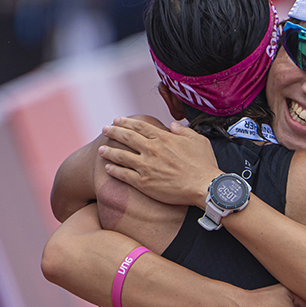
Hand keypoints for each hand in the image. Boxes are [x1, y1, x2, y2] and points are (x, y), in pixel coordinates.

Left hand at [99, 117, 216, 207]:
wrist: (203, 186)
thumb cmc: (203, 163)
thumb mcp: (198, 140)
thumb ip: (183, 130)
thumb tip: (172, 125)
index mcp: (163, 138)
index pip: (140, 127)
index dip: (127, 122)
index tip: (118, 120)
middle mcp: (151, 150)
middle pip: (127, 138)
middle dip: (113, 132)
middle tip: (105, 129)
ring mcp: (146, 166)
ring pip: (121, 156)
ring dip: (109, 151)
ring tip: (101, 149)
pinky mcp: (144, 183)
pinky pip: (124, 175)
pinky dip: (114, 170)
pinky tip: (108, 168)